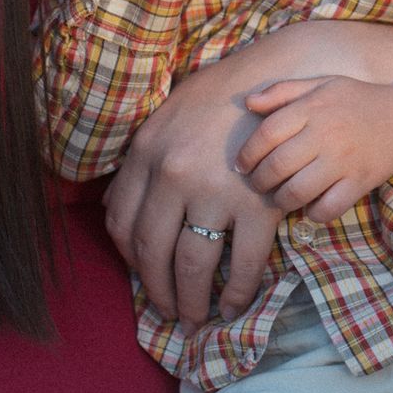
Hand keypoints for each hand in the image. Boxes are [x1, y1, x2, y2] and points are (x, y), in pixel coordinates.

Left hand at [104, 67, 283, 326]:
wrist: (281, 74)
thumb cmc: (221, 96)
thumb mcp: (166, 117)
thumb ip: (139, 161)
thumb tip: (110, 206)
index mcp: (147, 153)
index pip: (122, 224)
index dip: (130, 262)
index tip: (143, 279)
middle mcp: (174, 174)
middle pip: (154, 253)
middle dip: (158, 292)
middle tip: (167, 313)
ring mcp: (216, 191)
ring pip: (193, 265)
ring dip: (192, 301)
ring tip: (195, 318)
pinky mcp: (258, 204)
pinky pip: (243, 263)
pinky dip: (236, 293)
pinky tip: (233, 306)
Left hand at [237, 76, 392, 220]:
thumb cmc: (355, 101)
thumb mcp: (321, 85)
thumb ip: (283, 91)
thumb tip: (247, 103)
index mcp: (313, 107)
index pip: (267, 133)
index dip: (247, 153)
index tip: (241, 166)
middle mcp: (327, 134)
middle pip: (278, 166)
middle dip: (259, 181)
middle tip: (258, 184)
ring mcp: (344, 161)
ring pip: (297, 191)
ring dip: (281, 200)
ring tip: (280, 197)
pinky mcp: (359, 183)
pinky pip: (327, 208)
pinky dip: (312, 213)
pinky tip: (310, 205)